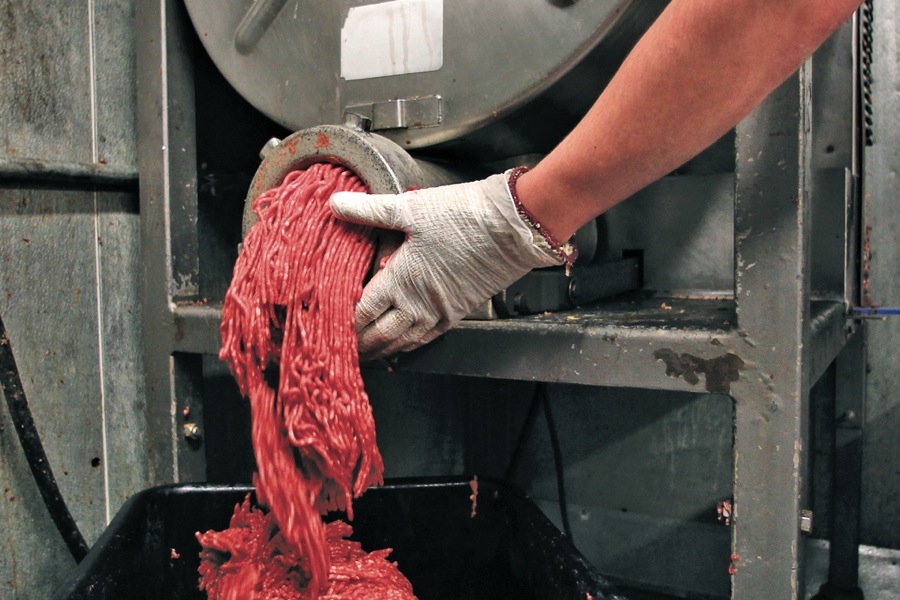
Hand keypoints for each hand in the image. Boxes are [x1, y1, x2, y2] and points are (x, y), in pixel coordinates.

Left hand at [330, 171, 564, 358]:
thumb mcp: (410, 208)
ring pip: (402, 342)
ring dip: (381, 350)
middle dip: (357, 344)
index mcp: (401, 280)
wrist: (512, 228)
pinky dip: (408, 346)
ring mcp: (440, 312)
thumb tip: (334, 203)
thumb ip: (369, 209)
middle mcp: (418, 304)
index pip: (361, 312)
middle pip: (379, 335)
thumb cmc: (463, 216)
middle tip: (338, 349)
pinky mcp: (458, 312)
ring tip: (365, 353)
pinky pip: (426, 338)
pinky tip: (402, 344)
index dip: (341, 322)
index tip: (325, 326)